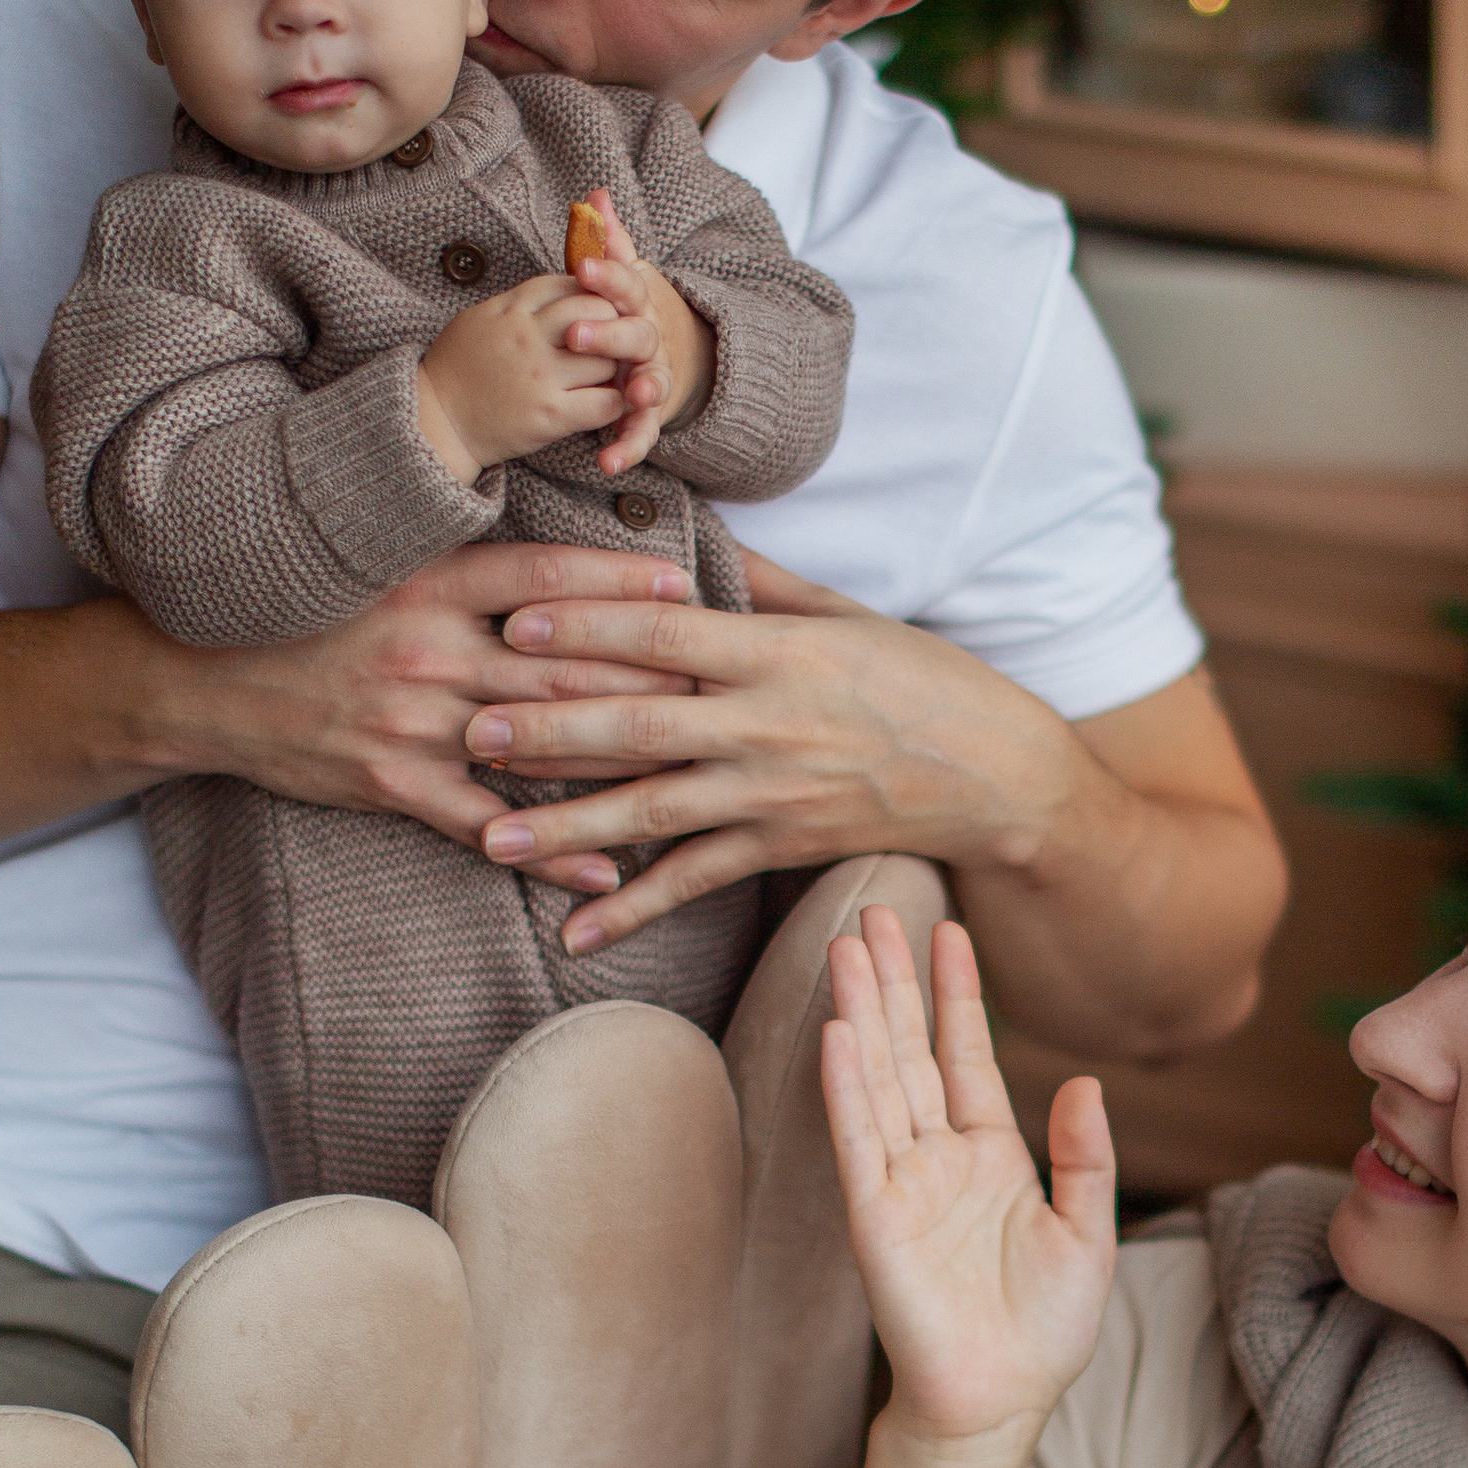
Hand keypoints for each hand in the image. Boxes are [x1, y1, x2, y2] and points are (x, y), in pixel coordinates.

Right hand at [169, 538, 700, 899]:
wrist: (199, 680)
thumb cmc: (302, 618)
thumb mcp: (377, 572)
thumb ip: (459, 571)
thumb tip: (547, 566)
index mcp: (429, 582)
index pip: (545, 579)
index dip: (620, 585)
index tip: (687, 591)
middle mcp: (431, 647)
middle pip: (566, 664)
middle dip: (653, 677)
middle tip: (728, 686)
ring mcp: (415, 720)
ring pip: (542, 742)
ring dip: (626, 758)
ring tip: (701, 769)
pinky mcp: (394, 783)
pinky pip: (489, 825)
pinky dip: (554, 852)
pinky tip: (614, 867)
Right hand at [417, 277, 632, 484]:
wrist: (436, 421)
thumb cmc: (458, 370)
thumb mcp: (481, 320)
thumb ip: (519, 304)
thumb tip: (559, 289)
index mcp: (511, 309)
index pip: (569, 284)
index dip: (590, 296)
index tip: (593, 314)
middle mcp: (527, 337)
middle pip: (597, 312)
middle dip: (611, 327)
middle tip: (609, 346)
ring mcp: (541, 376)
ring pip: (608, 359)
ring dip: (613, 370)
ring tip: (602, 379)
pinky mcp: (550, 415)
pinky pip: (606, 403)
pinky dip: (613, 404)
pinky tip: (602, 405)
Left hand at [461, 556, 1079, 950]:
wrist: (1000, 776)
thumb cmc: (927, 680)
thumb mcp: (850, 614)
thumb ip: (764, 583)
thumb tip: (691, 536)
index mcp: (778, 653)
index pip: (664, 634)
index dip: (586, 628)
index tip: (513, 624)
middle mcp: (768, 724)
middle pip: (639, 723)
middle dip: (547, 730)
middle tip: (467, 732)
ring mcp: (773, 793)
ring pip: (653, 808)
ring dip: (566, 825)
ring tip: (490, 838)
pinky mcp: (782, 848)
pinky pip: (696, 881)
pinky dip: (635, 908)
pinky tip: (577, 932)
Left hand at [561, 188, 714, 476]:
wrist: (676, 352)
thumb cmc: (630, 310)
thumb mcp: (621, 275)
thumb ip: (608, 240)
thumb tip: (594, 194)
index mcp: (639, 300)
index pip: (625, 282)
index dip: (606, 273)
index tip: (580, 265)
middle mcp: (651, 338)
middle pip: (637, 335)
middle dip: (609, 335)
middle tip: (576, 336)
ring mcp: (654, 377)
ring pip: (650, 384)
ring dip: (640, 391)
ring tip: (631, 395)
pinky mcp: (650, 414)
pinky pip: (641, 432)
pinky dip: (628, 448)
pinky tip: (608, 462)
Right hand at [822, 908, 1113, 1449]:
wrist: (1001, 1402)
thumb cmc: (1044, 1328)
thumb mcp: (1089, 1234)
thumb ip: (1086, 1157)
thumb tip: (1088, 1083)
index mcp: (991, 1153)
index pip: (968, 1055)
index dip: (957, 993)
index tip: (948, 927)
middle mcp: (939, 1157)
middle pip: (911, 1050)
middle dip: (894, 981)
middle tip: (875, 908)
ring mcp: (902, 1183)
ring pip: (878, 1080)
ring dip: (862, 1014)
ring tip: (848, 947)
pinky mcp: (876, 1218)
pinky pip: (859, 1141)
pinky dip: (848, 1088)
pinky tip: (840, 1034)